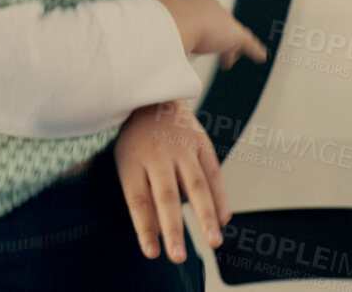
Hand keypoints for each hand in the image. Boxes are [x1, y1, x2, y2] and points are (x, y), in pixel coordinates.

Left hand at [115, 101, 226, 263]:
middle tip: (178, 256)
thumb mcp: (127, 164)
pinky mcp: (201, 142)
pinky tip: (224, 220)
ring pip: (195, 185)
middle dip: (173, 228)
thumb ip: (141, 198)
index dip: (145, 228)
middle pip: (165, 195)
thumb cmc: (136, 140)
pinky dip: (220, 197)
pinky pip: (213, 173)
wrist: (154, 94)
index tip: (152, 253)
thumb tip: (155, 237)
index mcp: (132, 161)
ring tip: (213, 242)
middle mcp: (156, 154)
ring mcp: (181, 147)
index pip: (138, 200)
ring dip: (205, 216)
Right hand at [154, 0, 265, 68]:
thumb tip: (138, 37)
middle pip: (216, 21)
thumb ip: (150, 27)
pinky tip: (260, 56)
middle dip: (216, 33)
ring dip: (230, 47)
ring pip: (230, 34)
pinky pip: (248, 44)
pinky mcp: (235, 35)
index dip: (198, 22)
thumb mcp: (153, 20)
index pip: (197, 10)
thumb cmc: (162, 19)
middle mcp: (207, 6)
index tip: (196, 30)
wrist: (179, 18)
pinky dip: (254, 50)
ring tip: (229, 58)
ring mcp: (222, 20)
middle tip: (213, 43)